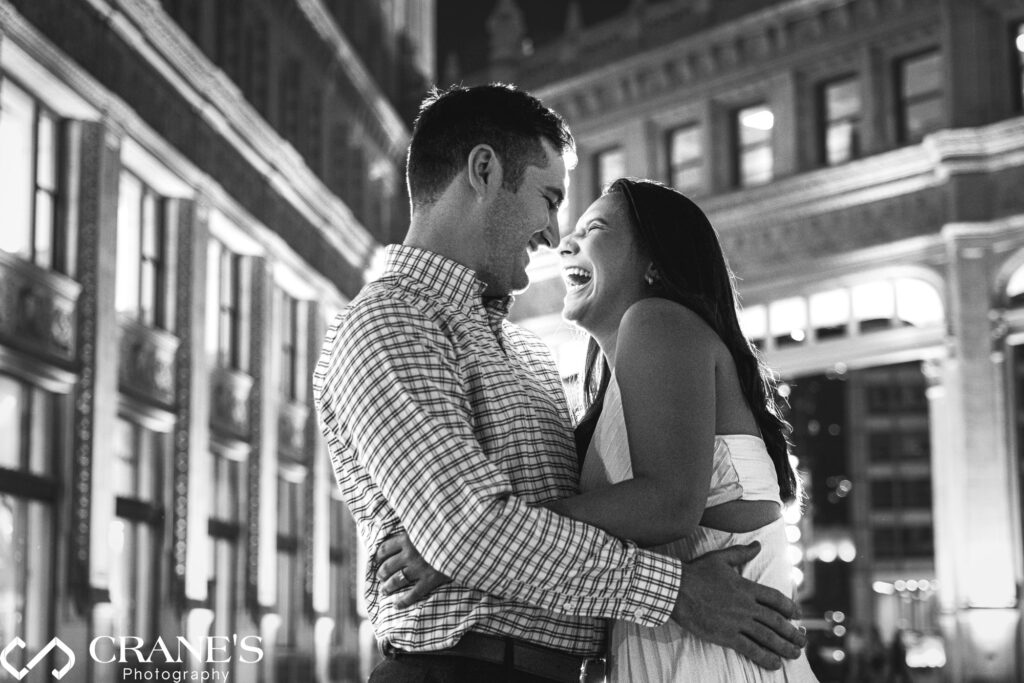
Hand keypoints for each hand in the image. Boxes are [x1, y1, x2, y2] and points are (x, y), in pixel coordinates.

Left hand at [375, 531, 451, 608]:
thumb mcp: (427, 524)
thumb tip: (404, 531)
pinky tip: (396, 605)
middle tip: (381, 577)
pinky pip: (412, 594)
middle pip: (387, 567)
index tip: (377, 560)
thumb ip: (414, 529)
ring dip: (387, 587)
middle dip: (381, 574)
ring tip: (384, 590)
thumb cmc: (446, 530)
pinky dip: (402, 601)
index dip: (378, 556)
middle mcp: (410, 554)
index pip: (384, 549)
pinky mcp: (430, 580)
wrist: (465, 539)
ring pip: (395, 581)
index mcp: (407, 538)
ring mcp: (419, 568)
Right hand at [671, 542, 806, 669]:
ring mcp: (737, 622)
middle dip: (793, 633)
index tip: (798, 615)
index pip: (776, 599)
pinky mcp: (726, 635)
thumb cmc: (696, 572)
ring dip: (785, 647)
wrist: (676, 589)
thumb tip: (757, 544)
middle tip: (803, 641)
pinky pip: (750, 649)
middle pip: (777, 621)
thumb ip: (741, 553)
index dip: (790, 608)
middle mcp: (746, 605)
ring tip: (795, 654)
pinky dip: (765, 658)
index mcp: (747, 587)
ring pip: (768, 637)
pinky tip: (775, 664)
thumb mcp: (720, 558)